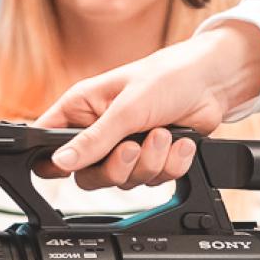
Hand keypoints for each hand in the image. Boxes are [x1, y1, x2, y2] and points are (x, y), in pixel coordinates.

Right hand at [34, 23, 259, 189]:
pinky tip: (179, 141)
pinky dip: (171, 164)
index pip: (47, 144)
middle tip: (132, 146)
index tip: (69, 167)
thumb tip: (61, 162)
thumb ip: (94, 140)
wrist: (212, 83)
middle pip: (89, 177)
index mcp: (80, 110)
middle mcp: (99, 132)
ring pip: (125, 182)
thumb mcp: (126, 108)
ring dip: (150, 161)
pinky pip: (154, 180)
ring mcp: (126, 148)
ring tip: (163, 132)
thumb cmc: (166, 77)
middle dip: (118, 166)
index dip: (54, 161)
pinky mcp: (153, 159)